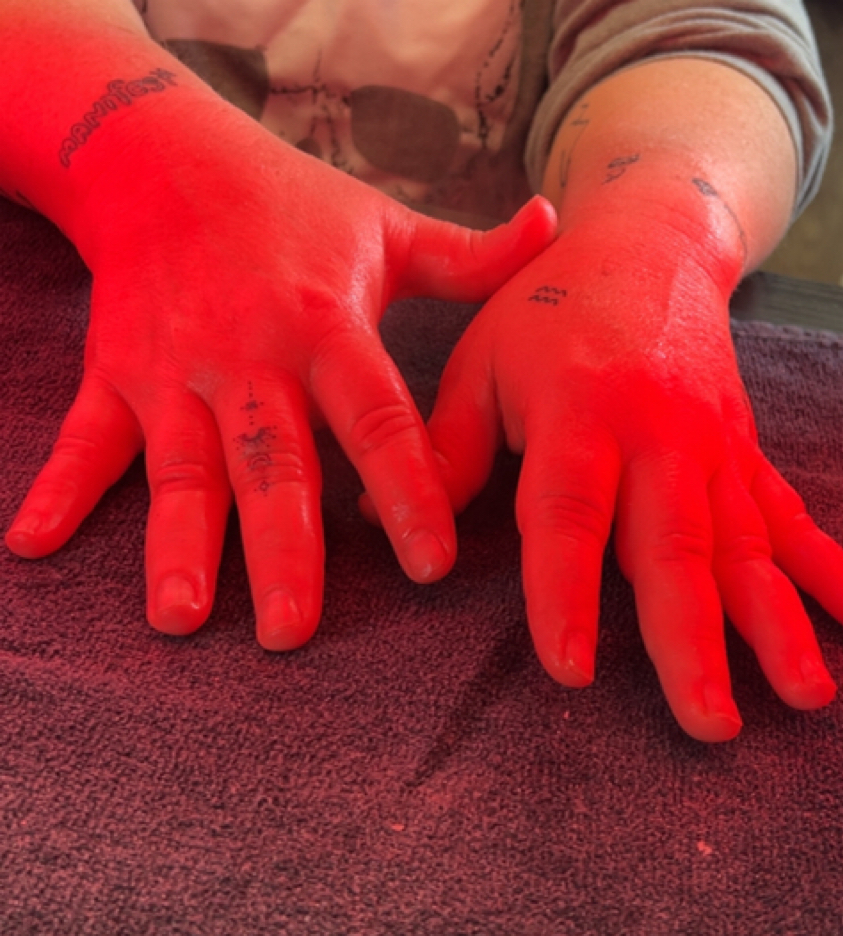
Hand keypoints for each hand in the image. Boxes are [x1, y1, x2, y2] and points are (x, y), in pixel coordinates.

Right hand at [4, 121, 555, 649]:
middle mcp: (251, 356)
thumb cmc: (294, 207)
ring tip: (179, 617)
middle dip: (284, 551)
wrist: (164, 157)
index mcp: (328, 326)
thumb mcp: (388, 226)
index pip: (377, 419)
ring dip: (175, 544)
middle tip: (293, 633)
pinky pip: (85, 438)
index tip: (434, 565)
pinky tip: (31, 547)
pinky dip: (59, 491)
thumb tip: (553, 221)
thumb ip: (471, 253)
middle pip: (274, 464)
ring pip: (181, 469)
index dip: (407, 489)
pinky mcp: (116, 373)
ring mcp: (175, 370)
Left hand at [425, 205, 842, 740]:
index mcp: (578, 411)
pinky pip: (790, 514)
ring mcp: (712, 445)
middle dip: (694, 639)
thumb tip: (394, 529)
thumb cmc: (546, 311)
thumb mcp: (479, 361)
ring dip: (778, 622)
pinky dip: (829, 570)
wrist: (646, 247)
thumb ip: (448, 447)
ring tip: (807, 695)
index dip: (567, 592)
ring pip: (747, 544)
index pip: (570, 514)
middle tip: (709, 722)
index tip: (571, 669)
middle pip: (675, 547)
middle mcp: (657, 434)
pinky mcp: (745, 451)